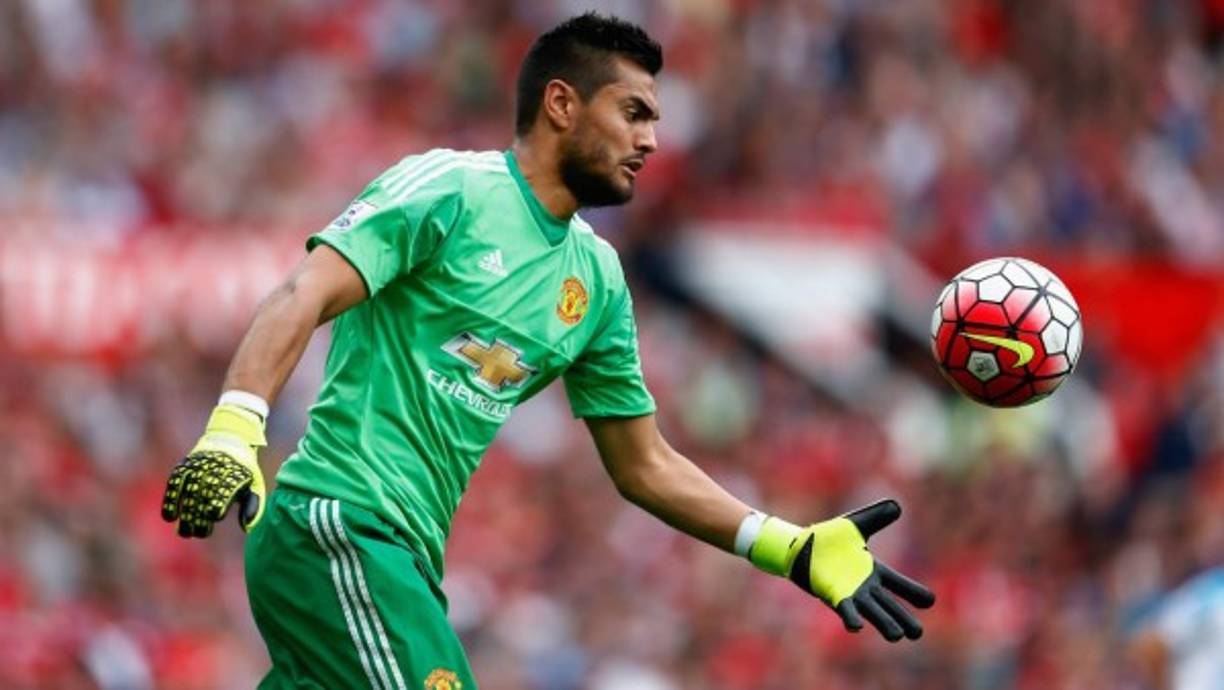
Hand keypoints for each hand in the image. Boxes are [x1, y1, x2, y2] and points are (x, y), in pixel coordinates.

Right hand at [161, 404, 267, 537]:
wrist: (230, 438)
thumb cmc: (243, 468)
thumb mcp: (253, 483)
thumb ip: (252, 505)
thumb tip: (247, 527)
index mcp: (233, 475)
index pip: (223, 494)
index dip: (217, 507)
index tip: (215, 517)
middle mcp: (213, 472)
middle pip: (203, 499)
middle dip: (199, 519)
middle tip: (197, 533)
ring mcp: (197, 469)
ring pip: (188, 495)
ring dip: (184, 515)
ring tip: (184, 532)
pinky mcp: (185, 467)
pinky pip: (175, 485)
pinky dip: (170, 501)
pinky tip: (169, 517)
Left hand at [751, 499, 934, 641]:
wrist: (801, 545)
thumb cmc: (828, 538)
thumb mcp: (856, 524)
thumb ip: (876, 517)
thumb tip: (897, 506)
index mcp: (873, 570)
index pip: (899, 584)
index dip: (914, 592)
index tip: (930, 601)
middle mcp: (865, 586)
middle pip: (889, 605)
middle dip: (904, 618)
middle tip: (917, 633)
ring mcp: (850, 593)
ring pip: (872, 611)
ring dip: (884, 623)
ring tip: (897, 636)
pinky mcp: (834, 596)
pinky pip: (845, 609)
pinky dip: (852, 617)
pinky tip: (857, 627)